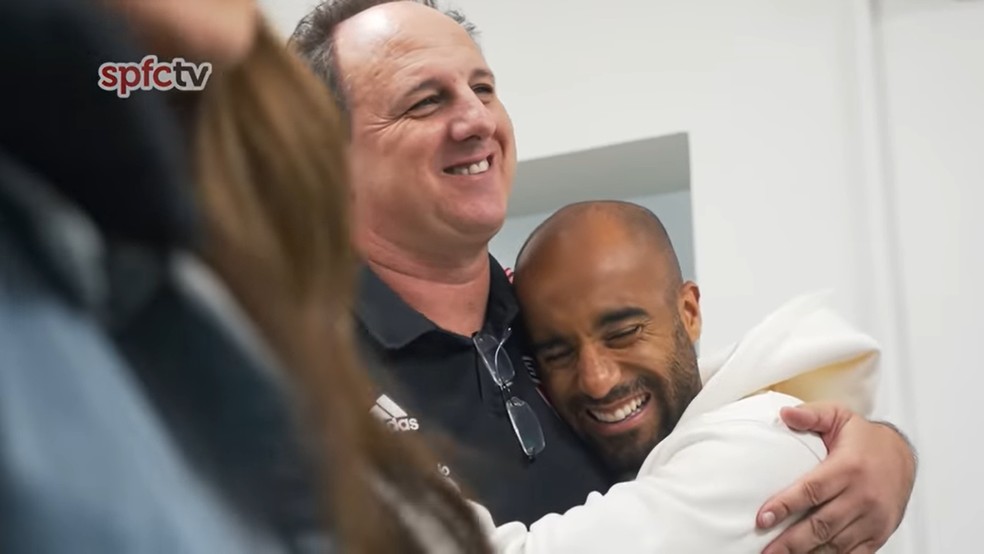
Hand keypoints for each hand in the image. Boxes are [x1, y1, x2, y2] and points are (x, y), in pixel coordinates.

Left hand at [756, 402, 915, 552]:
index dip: (785, 506)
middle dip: (790, 541)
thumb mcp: (838, 416)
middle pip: (821, 524)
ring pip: (835, 544)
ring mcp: (873, 518)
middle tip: (766, 551)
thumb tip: (784, 414)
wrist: (902, 455)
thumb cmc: (863, 438)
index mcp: (849, 468)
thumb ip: (811, 415)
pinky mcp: (879, 534)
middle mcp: (863, 496)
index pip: (812, 491)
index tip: (763, 519)